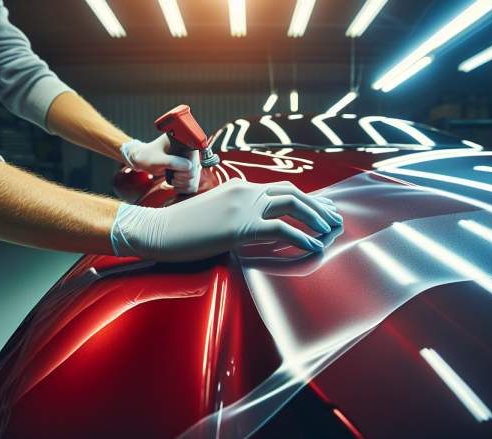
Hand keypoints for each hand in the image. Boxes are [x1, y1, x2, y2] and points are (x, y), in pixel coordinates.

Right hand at [110, 179, 342, 261]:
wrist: (157, 230)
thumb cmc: (181, 228)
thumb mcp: (213, 213)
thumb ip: (235, 213)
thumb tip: (252, 225)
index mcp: (239, 188)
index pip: (281, 188)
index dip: (306, 198)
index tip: (322, 208)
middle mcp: (245, 192)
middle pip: (293, 192)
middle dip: (318, 205)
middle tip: (334, 218)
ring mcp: (243, 207)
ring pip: (293, 205)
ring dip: (316, 218)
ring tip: (330, 231)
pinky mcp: (240, 226)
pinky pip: (281, 229)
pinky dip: (302, 237)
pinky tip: (314, 247)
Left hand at [121, 135, 199, 193]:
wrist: (142, 160)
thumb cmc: (147, 156)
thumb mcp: (156, 159)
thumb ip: (171, 161)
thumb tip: (188, 166)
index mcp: (182, 143)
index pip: (195, 157)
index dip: (188, 167)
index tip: (176, 172)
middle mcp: (188, 152)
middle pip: (196, 170)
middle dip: (184, 178)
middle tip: (173, 178)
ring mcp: (188, 162)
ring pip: (195, 178)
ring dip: (184, 184)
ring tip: (173, 182)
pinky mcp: (186, 170)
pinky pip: (193, 183)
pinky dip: (185, 188)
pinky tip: (176, 187)